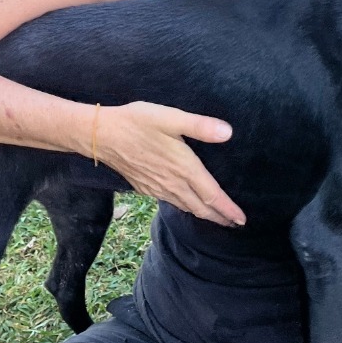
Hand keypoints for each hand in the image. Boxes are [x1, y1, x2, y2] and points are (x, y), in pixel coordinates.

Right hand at [95, 101, 245, 226]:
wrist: (99, 135)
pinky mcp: (145, 187)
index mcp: (184, 168)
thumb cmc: (135, 123)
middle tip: (235, 225)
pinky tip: (186, 204)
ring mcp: (157, 188)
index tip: (242, 220)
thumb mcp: (170, 118)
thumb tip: (227, 132)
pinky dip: (184, 208)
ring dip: (203, 215)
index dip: (228, 209)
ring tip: (216, 219)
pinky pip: (171, 202)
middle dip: (220, 218)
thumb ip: (200, 126)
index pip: (212, 196)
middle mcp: (172, 183)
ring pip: (186, 207)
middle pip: (201, 208)